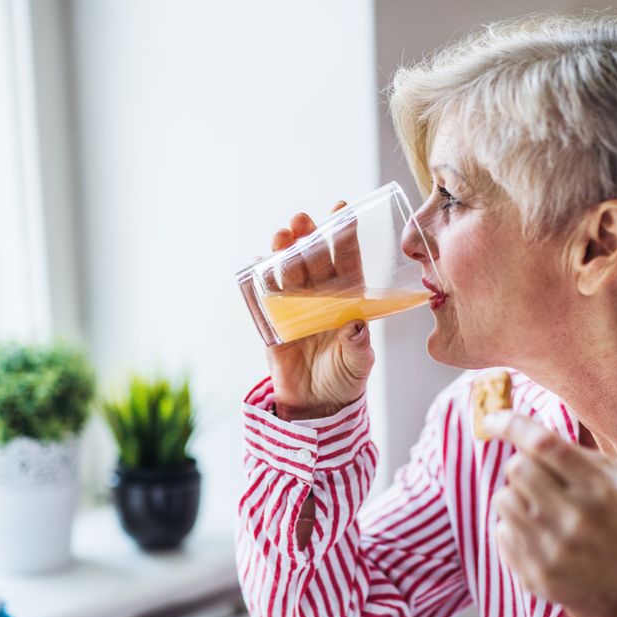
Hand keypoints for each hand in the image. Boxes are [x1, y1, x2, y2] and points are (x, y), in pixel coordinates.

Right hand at [265, 203, 373, 419]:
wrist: (314, 406)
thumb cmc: (345, 380)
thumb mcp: (358, 365)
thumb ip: (358, 346)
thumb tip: (356, 326)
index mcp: (348, 300)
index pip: (348, 261)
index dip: (344, 236)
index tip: (341, 209)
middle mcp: (322, 297)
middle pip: (314, 259)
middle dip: (308, 236)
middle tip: (301, 220)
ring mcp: (296, 306)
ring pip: (288, 270)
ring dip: (284, 251)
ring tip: (281, 237)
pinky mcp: (273, 320)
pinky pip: (265, 295)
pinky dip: (260, 278)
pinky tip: (258, 262)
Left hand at [481, 411, 616, 616]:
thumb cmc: (612, 522)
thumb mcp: (610, 482)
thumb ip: (570, 453)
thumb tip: (517, 428)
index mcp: (599, 489)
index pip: (544, 445)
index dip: (512, 425)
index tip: (492, 419)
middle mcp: (577, 519)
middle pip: (517, 468)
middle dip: (522, 468)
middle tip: (540, 483)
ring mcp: (554, 550)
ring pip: (503, 498)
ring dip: (515, 498)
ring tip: (540, 512)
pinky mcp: (535, 574)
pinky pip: (501, 530)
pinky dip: (513, 528)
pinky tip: (539, 538)